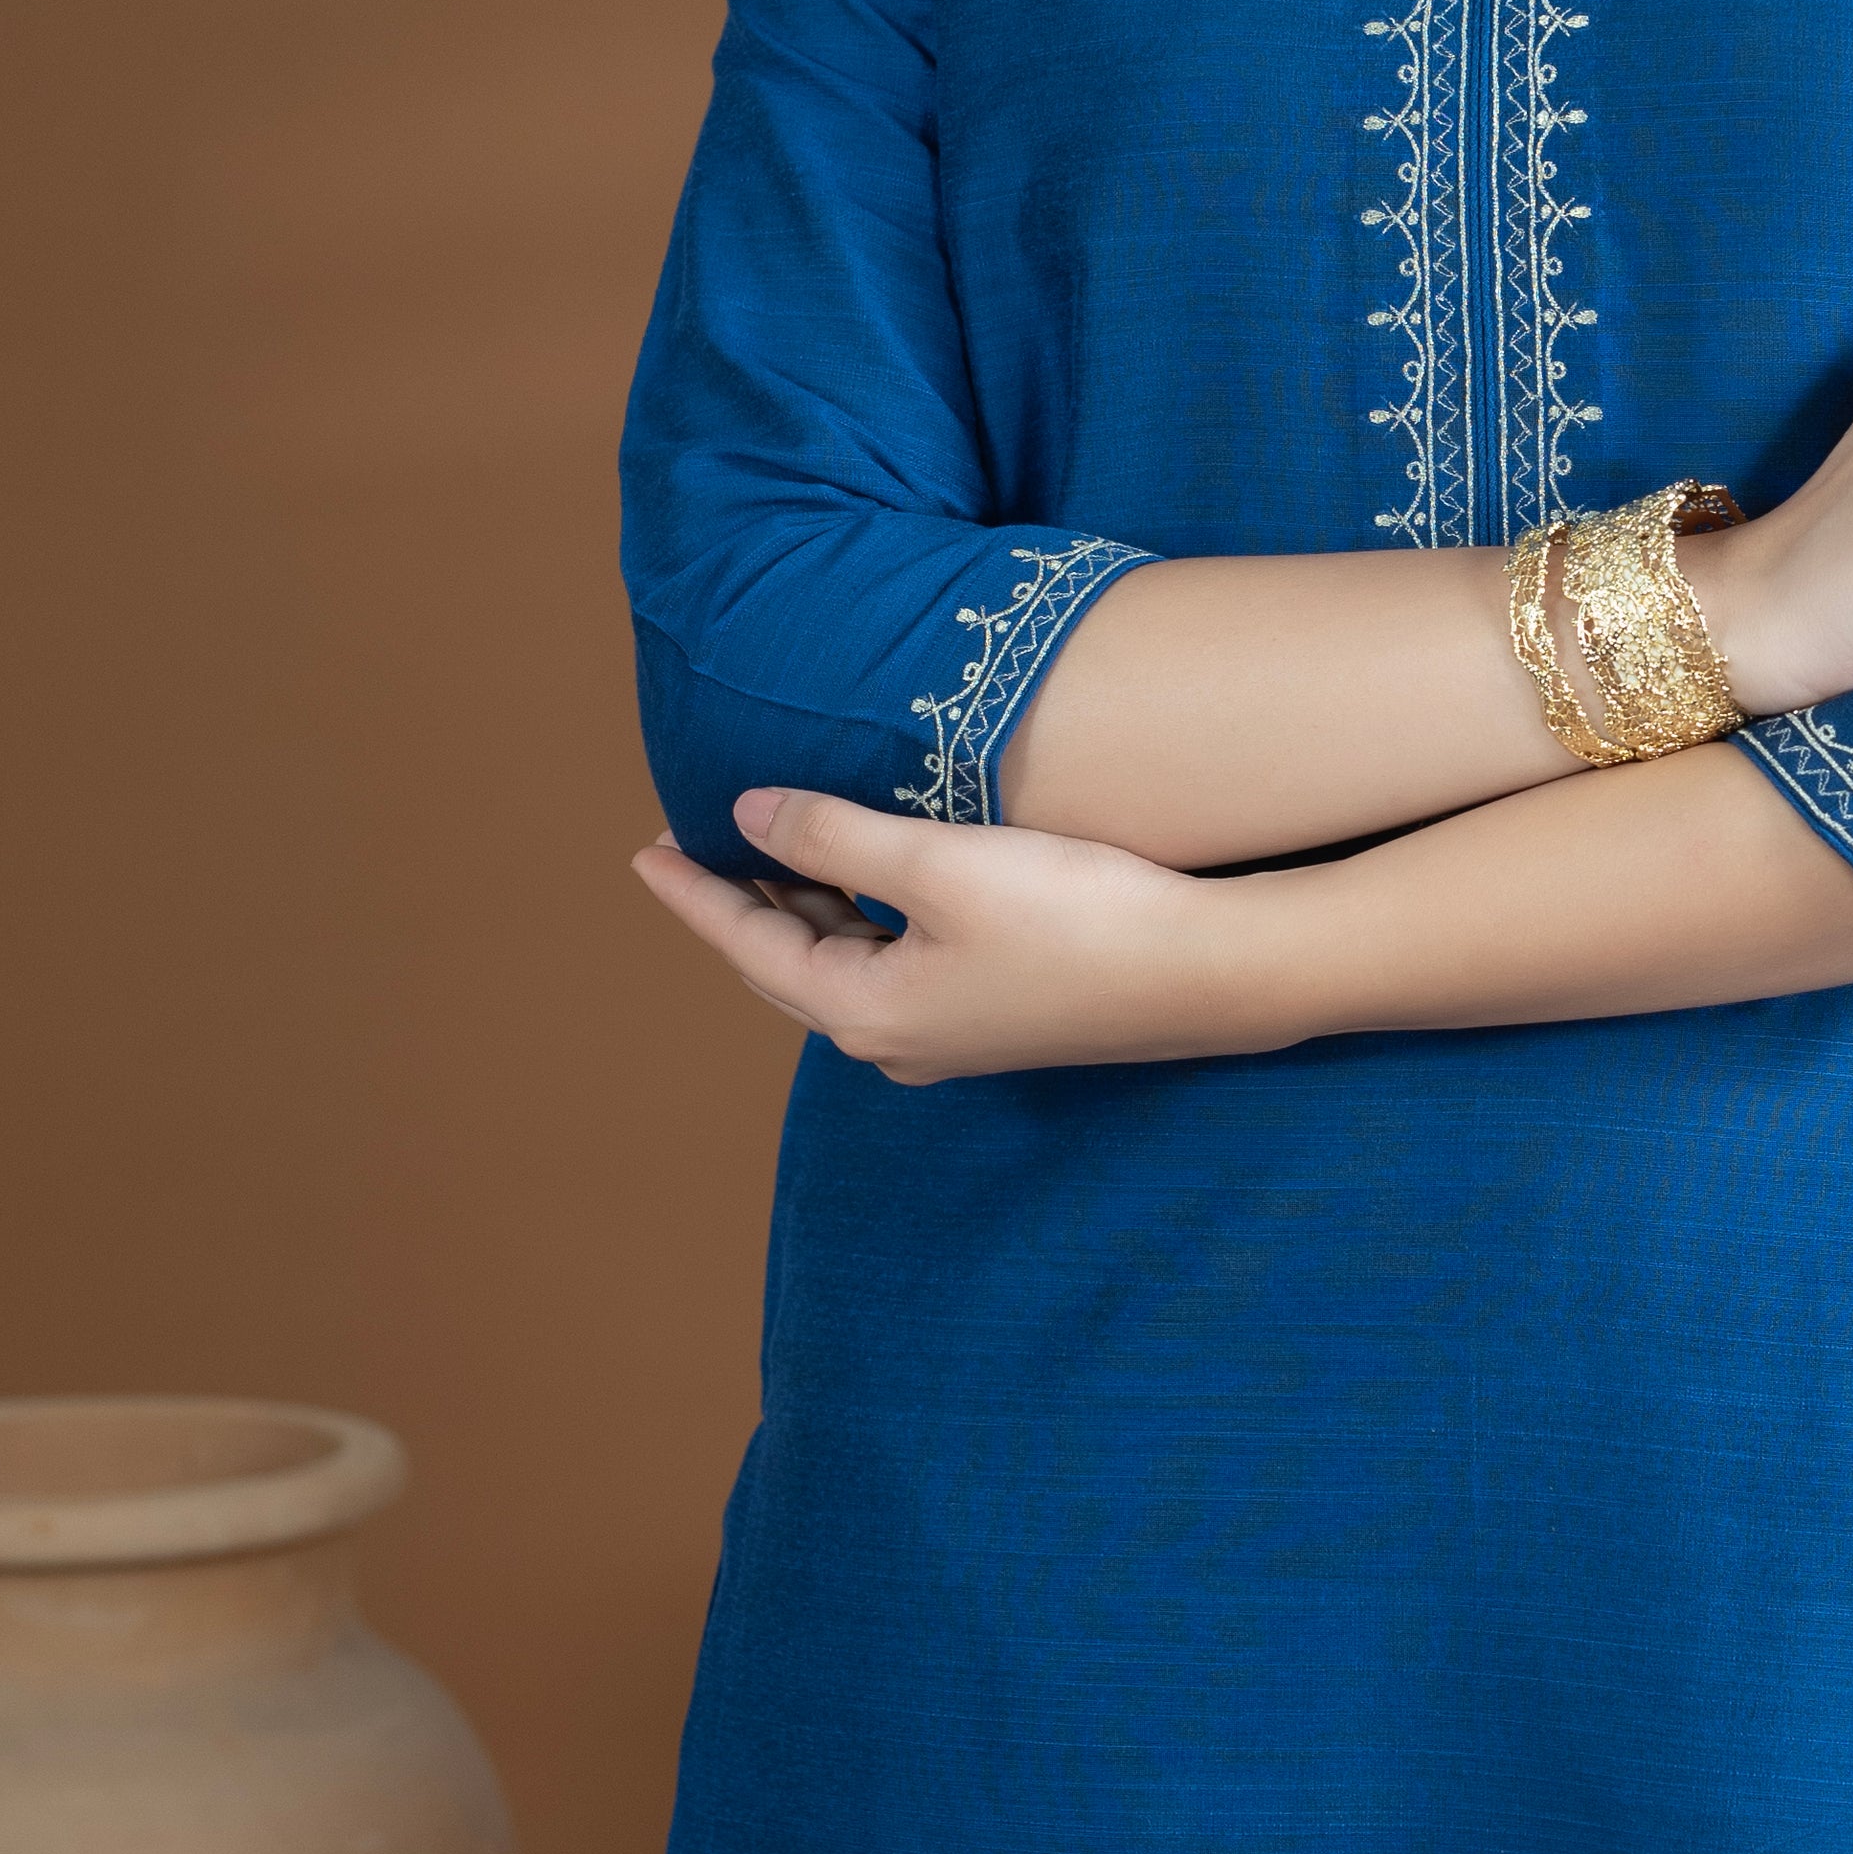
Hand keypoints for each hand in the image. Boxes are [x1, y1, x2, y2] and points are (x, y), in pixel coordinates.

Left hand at [632, 791, 1284, 1081]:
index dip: (694, 891)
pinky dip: (859, 919)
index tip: (643, 850)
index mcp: (865, 1011)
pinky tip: (869, 882)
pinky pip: (890, 966)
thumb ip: (832, 837)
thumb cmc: (1077, 916)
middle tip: (697, 842)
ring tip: (768, 848)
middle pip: (788, 964)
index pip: (746, 946)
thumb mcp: (940, 863)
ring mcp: (948, 1034)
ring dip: (804, 908)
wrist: (1209, 973)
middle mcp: (896, 1039)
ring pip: (842, 965)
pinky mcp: (995, 1014)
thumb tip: (749, 814)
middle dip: (741, 902)